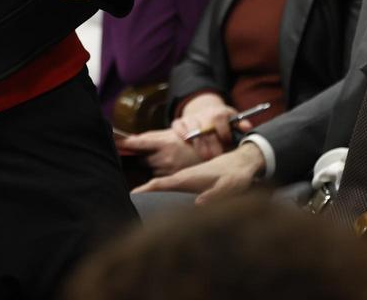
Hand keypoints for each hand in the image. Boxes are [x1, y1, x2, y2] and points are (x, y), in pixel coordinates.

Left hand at [119, 128, 202, 175]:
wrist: (211, 153)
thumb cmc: (187, 141)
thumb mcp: (171, 134)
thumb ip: (152, 138)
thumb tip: (131, 140)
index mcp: (165, 143)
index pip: (140, 143)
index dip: (126, 144)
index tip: (114, 142)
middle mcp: (166, 158)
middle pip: (141, 160)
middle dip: (137, 157)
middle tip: (133, 155)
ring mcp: (169, 171)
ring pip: (149, 169)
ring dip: (148, 166)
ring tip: (158, 160)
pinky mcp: (173, 180)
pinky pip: (158, 177)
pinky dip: (156, 173)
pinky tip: (161, 169)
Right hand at [134, 141, 266, 203]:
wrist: (243, 162)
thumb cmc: (236, 176)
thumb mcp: (228, 187)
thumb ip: (215, 196)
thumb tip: (197, 205)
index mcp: (187, 178)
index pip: (160, 184)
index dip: (144, 190)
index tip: (129, 196)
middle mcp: (183, 177)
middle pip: (156, 184)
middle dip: (140, 191)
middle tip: (123, 201)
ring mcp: (186, 177)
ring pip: (162, 184)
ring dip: (147, 190)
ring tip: (133, 200)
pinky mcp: (190, 180)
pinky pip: (169, 185)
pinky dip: (158, 189)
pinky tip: (155, 197)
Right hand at [172, 93, 248, 160]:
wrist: (207, 113)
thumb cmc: (222, 122)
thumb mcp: (233, 120)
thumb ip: (240, 125)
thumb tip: (247, 127)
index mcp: (218, 113)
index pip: (219, 119)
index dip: (223, 131)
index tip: (227, 142)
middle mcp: (204, 115)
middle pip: (206, 128)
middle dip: (210, 144)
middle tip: (215, 156)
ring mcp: (191, 118)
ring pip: (192, 128)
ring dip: (198, 143)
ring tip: (204, 156)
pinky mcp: (180, 122)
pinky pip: (177, 126)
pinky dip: (181, 133)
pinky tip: (186, 143)